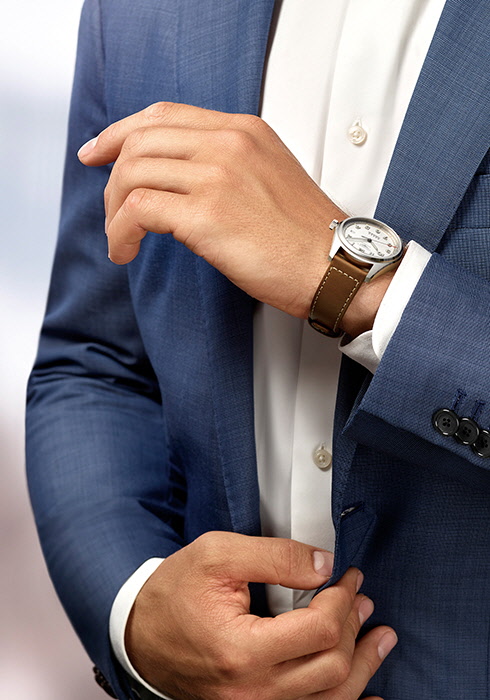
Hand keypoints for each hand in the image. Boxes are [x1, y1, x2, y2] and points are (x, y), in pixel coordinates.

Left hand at [78, 101, 344, 317]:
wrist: (336, 267)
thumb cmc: (305, 236)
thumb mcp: (269, 175)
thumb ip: (226, 163)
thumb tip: (177, 178)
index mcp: (243, 130)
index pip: (163, 115)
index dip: (121, 132)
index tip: (99, 153)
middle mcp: (228, 142)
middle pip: (139, 141)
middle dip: (111, 177)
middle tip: (110, 209)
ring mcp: (217, 175)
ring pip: (132, 174)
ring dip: (114, 211)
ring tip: (123, 239)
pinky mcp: (207, 214)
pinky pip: (137, 211)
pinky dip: (120, 233)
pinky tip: (126, 251)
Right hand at [125, 531, 396, 699]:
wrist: (140, 633)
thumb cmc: (174, 593)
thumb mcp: (218, 556)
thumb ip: (275, 556)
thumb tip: (324, 565)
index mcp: (241, 651)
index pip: (318, 630)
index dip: (343, 599)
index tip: (348, 577)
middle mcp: (251, 691)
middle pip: (332, 667)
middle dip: (355, 626)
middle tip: (362, 597)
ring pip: (331, 699)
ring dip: (363, 665)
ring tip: (380, 637)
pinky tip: (369, 693)